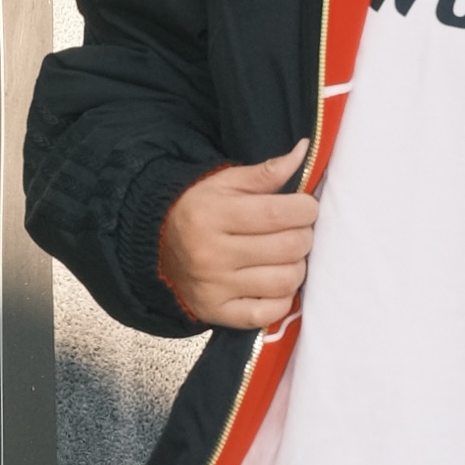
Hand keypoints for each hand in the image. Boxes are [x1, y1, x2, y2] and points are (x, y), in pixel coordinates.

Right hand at [161, 144, 318, 328]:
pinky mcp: (218, 313)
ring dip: (297, 266)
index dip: (305, 209)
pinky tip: (275, 282)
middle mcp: (211, 254)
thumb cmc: (200, 210)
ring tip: (287, 256)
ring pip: (286, 280)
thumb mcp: (226, 184)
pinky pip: (269, 312)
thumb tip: (304, 151)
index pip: (279, 213)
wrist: (158, 247)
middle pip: (288, 247)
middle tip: (297, 230)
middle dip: (304, 236)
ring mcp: (215, 287)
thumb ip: (267, 172)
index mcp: (213, 215)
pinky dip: (283, 299)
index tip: (305, 207)